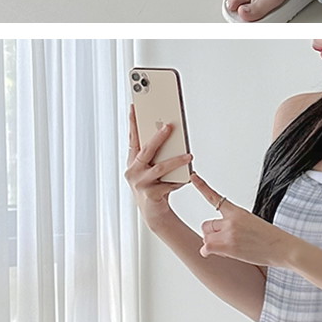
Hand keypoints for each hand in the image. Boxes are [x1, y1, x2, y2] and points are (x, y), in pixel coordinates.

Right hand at [124, 107, 192, 229]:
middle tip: (169, 126)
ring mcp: (140, 183)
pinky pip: (168, 184)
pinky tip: (186, 178)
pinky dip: (178, 181)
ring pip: (160, 168)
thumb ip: (157, 155)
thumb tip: (168, 134)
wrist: (154, 214)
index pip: (132, 139)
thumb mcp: (154, 169)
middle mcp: (133, 171)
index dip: (132, 123)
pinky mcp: (150, 195)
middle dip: (158, 137)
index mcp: (133, 162)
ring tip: (189, 156)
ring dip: (176, 160)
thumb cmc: (155, 188)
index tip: (134, 107)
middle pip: (146, 150)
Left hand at [191, 169, 277, 266]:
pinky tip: (225, 253)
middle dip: (213, 234)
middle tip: (228, 240)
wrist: (284, 248)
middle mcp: (231, 219)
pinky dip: (209, 253)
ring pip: (206, 238)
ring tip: (232, 248)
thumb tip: (219, 237)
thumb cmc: (271, 239)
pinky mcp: (228, 245)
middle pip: (207, 226)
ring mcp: (229, 232)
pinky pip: (206, 248)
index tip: (193, 177)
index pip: (215, 197)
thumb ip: (234, 225)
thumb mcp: (253, 223)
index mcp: (238, 211)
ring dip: (214, 244)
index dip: (202, 186)